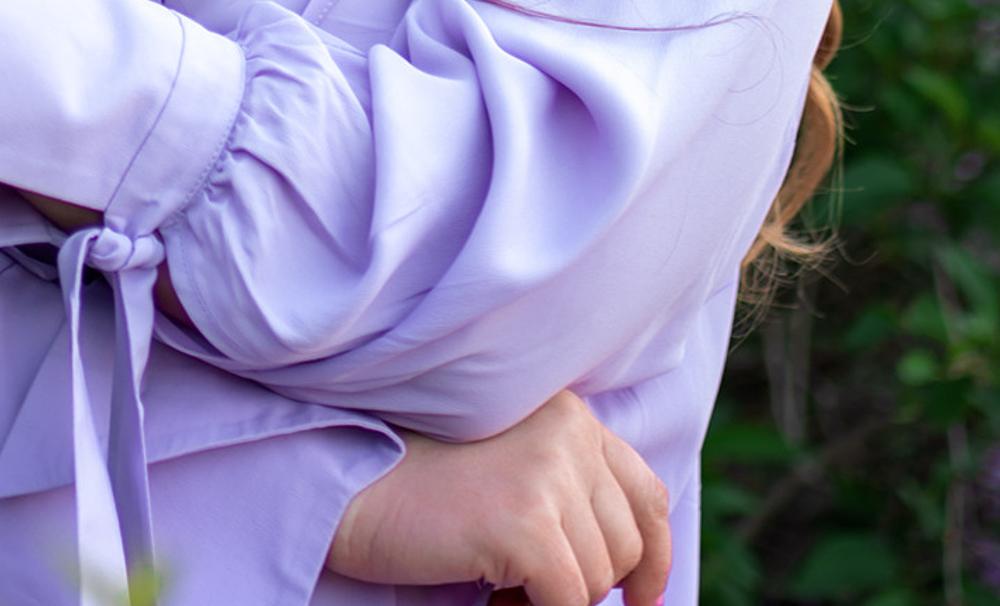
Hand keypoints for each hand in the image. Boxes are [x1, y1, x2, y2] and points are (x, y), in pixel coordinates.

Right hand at [326, 390, 670, 605]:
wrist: (348, 479)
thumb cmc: (420, 480)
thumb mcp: (509, 463)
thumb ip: (567, 484)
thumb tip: (632, 568)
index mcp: (568, 412)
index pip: (646, 494)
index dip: (651, 558)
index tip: (639, 600)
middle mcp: (569, 431)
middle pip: (625, 546)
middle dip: (586, 584)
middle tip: (523, 586)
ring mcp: (549, 474)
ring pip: (598, 581)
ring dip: (554, 599)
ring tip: (498, 584)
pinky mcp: (528, 523)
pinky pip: (569, 604)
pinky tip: (493, 599)